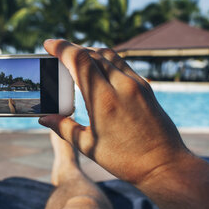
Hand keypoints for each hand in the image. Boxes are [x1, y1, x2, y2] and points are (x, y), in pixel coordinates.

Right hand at [39, 39, 190, 184]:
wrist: (164, 164)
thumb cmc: (124, 159)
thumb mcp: (88, 145)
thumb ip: (63, 127)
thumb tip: (44, 118)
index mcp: (103, 99)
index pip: (80, 60)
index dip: (62, 48)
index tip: (48, 44)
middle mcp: (121, 86)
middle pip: (92, 53)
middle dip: (72, 49)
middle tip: (57, 53)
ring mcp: (136, 84)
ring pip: (109, 55)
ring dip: (89, 52)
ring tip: (76, 58)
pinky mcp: (145, 87)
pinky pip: (122, 63)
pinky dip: (106, 60)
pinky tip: (98, 69)